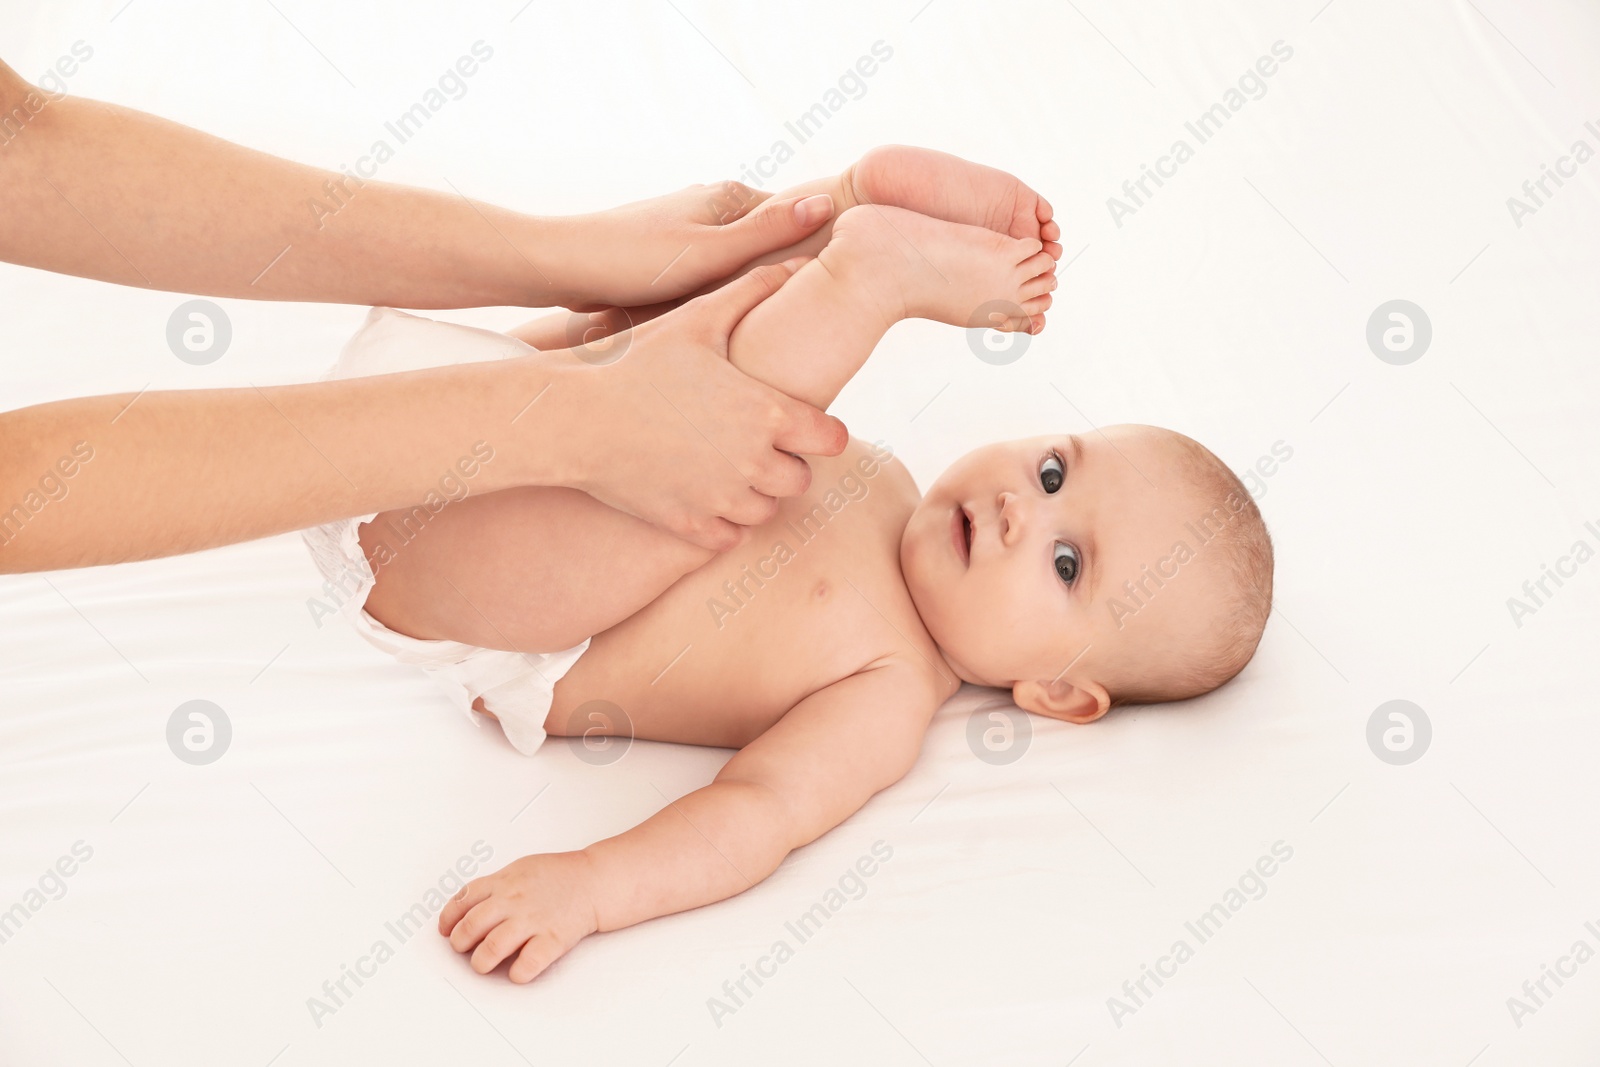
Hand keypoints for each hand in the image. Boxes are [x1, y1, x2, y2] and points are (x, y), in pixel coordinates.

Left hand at [438, 852, 598, 982]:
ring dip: (481, 962)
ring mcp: (533, 920)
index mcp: (504, 882)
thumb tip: (468, 905)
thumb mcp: (521, 869)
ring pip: (492, 947)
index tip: (446, 930)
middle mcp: (514, 901)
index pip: (463, 900)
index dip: (449, 919)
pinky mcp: (552, 939)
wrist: (595, 881)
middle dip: (460, 943)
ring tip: (483, 964)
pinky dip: (517, 973)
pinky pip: (527, 964)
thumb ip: (495, 886)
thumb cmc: (559, 876)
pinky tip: (517, 971)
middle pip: (472, 926)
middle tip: (463, 949)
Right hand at [551, 259, 848, 550]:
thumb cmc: (635, 361)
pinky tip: (705, 496)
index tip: (800, 423)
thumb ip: (751, 292)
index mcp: (766, 412)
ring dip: (756, 494)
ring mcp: (720, 498)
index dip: (821, 431)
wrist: (574, 416)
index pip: (832, 439)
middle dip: (787, 463)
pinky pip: (730, 538)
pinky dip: (724, 523)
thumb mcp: (697, 319)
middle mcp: (753, 462)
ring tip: (730, 470)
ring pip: (767, 511)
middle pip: (801, 479)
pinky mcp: (688, 524)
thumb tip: (795, 263)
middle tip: (758, 445)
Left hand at [554, 183, 834, 308]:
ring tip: (781, 326)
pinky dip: (726, 297)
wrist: (560, 266)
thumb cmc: (632, 260)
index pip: (796, 216)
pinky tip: (731, 327)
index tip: (850, 280)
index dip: (823, 246)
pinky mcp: (667, 257)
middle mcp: (710, 206)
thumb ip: (767, 234)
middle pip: (769, 241)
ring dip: (756, 288)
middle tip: (823, 314)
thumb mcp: (710, 252)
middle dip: (790, 272)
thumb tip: (826, 204)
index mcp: (727, 197)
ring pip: (740, 263)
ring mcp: (688, 231)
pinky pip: (713, 278)